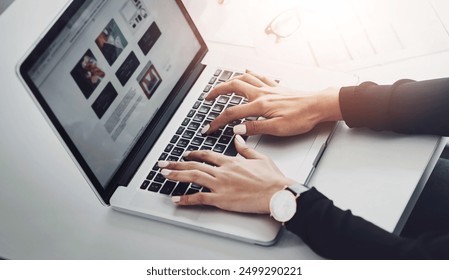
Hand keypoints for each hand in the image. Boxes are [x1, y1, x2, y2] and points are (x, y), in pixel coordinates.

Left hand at [158, 135, 295, 213]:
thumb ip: (245, 148)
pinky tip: (176, 199)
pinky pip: (199, 198)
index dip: (194, 154)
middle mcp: (222, 171)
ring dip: (176, 175)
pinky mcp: (221, 199)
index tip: (186, 154)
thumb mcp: (260, 158)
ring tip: (164, 175)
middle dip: (176, 164)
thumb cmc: (272, 178)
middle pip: (194, 165)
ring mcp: (220, 185)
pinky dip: (186, 198)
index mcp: (231, 161)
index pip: (207, 155)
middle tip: (163, 164)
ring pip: (193, 178)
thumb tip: (237, 138)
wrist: (277, 192)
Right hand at [202, 70, 342, 135]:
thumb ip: (255, 127)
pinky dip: (249, 73)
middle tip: (207, 98)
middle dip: (217, 91)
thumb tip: (236, 129)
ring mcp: (269, 88)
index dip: (217, 121)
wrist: (319, 106)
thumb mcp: (277, 129)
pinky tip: (246, 71)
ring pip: (244, 78)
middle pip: (233, 86)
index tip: (208, 127)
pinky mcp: (277, 87)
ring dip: (230, 80)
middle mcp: (262, 93)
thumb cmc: (302, 118)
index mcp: (260, 105)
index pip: (232, 113)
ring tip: (222, 85)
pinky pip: (259, 76)